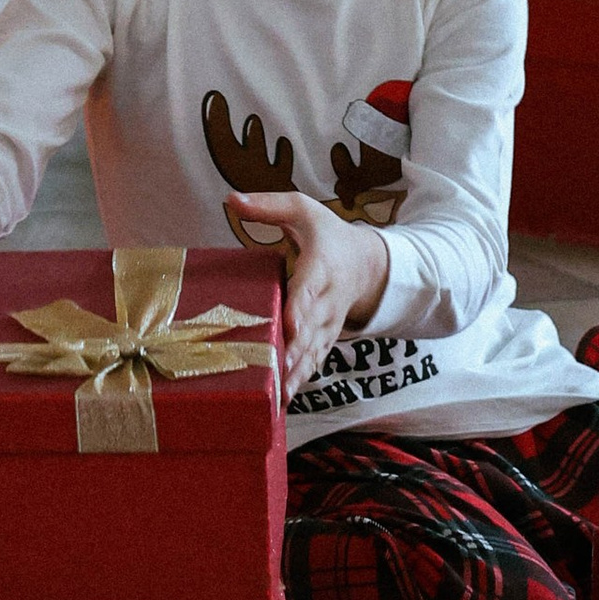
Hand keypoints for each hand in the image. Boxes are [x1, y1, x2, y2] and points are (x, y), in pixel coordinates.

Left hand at [226, 190, 388, 390]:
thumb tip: (231, 199)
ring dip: (297, 372)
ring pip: (313, 350)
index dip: (301, 307)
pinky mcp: (325, 339)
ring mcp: (328, 324)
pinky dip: (302, 380)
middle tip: (277, 369)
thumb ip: (268, 206)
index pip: (310, 287)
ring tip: (278, 394)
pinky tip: (284, 400)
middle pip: (311, 327)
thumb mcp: (302, 210)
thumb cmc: (327, 235)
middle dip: (295, 349)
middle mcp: (327, 300)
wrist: (368, 265)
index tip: (290, 325)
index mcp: (321, 266)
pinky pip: (314, 361)